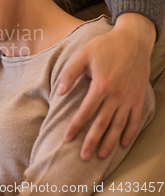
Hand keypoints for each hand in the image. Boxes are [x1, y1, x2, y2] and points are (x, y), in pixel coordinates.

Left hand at [57, 13, 154, 159]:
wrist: (133, 40)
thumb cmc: (105, 46)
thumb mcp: (82, 55)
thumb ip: (69, 74)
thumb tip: (59, 92)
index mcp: (101, 86)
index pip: (85, 112)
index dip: (76, 126)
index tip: (67, 138)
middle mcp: (116, 96)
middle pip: (102, 124)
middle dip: (91, 141)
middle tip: (83, 156)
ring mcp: (129, 98)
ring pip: (118, 125)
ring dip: (109, 142)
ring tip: (100, 155)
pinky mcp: (138, 97)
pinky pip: (135, 119)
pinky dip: (130, 132)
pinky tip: (124, 143)